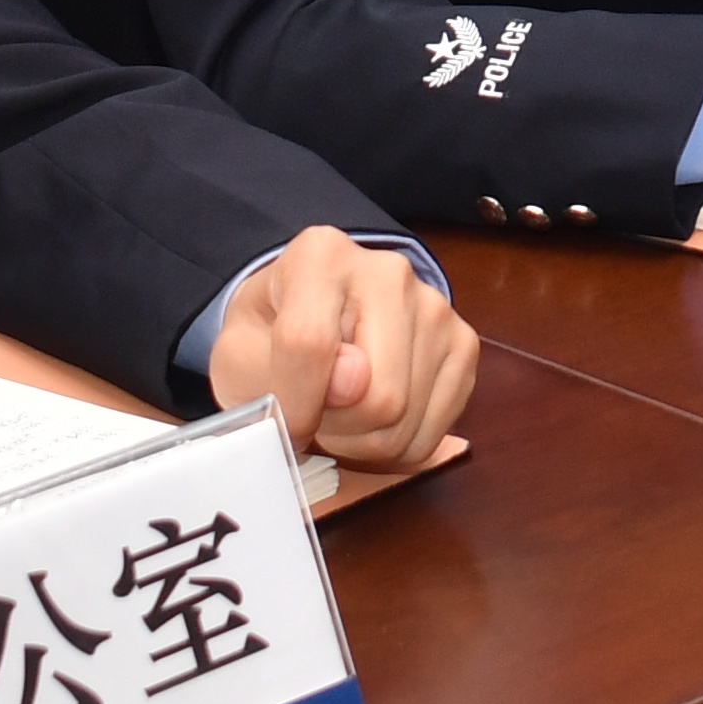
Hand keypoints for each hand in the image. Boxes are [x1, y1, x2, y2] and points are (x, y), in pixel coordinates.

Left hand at [207, 229, 476, 470]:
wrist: (311, 323)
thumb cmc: (270, 340)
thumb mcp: (239, 356)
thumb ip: (270, 371)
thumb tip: (354, 383)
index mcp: (320, 256)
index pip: (309, 344)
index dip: (294, 404)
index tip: (286, 426)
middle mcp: (389, 271)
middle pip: (378, 396)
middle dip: (338, 429)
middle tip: (317, 414)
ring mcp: (436, 306)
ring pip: (406, 420)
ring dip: (364, 442)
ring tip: (343, 415)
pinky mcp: (463, 345)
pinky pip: (433, 433)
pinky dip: (397, 447)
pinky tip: (374, 421)